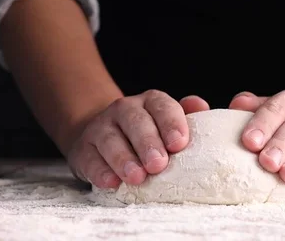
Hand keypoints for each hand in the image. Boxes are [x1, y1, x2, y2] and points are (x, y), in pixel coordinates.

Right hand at [66, 90, 208, 188]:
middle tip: (158, 164)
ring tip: (137, 177)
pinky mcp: (83, 149)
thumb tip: (201, 106)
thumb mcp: (167, 121)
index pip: (162, 106)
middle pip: (136, 121)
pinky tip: (111, 182)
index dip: (171, 123)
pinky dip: (100, 171)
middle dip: (148, 143)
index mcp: (150, 102)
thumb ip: (187, 115)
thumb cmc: (147, 133)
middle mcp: (125, 110)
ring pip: (111, 139)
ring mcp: (101, 127)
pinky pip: (90, 159)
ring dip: (124, 159)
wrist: (101, 136)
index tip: (179, 143)